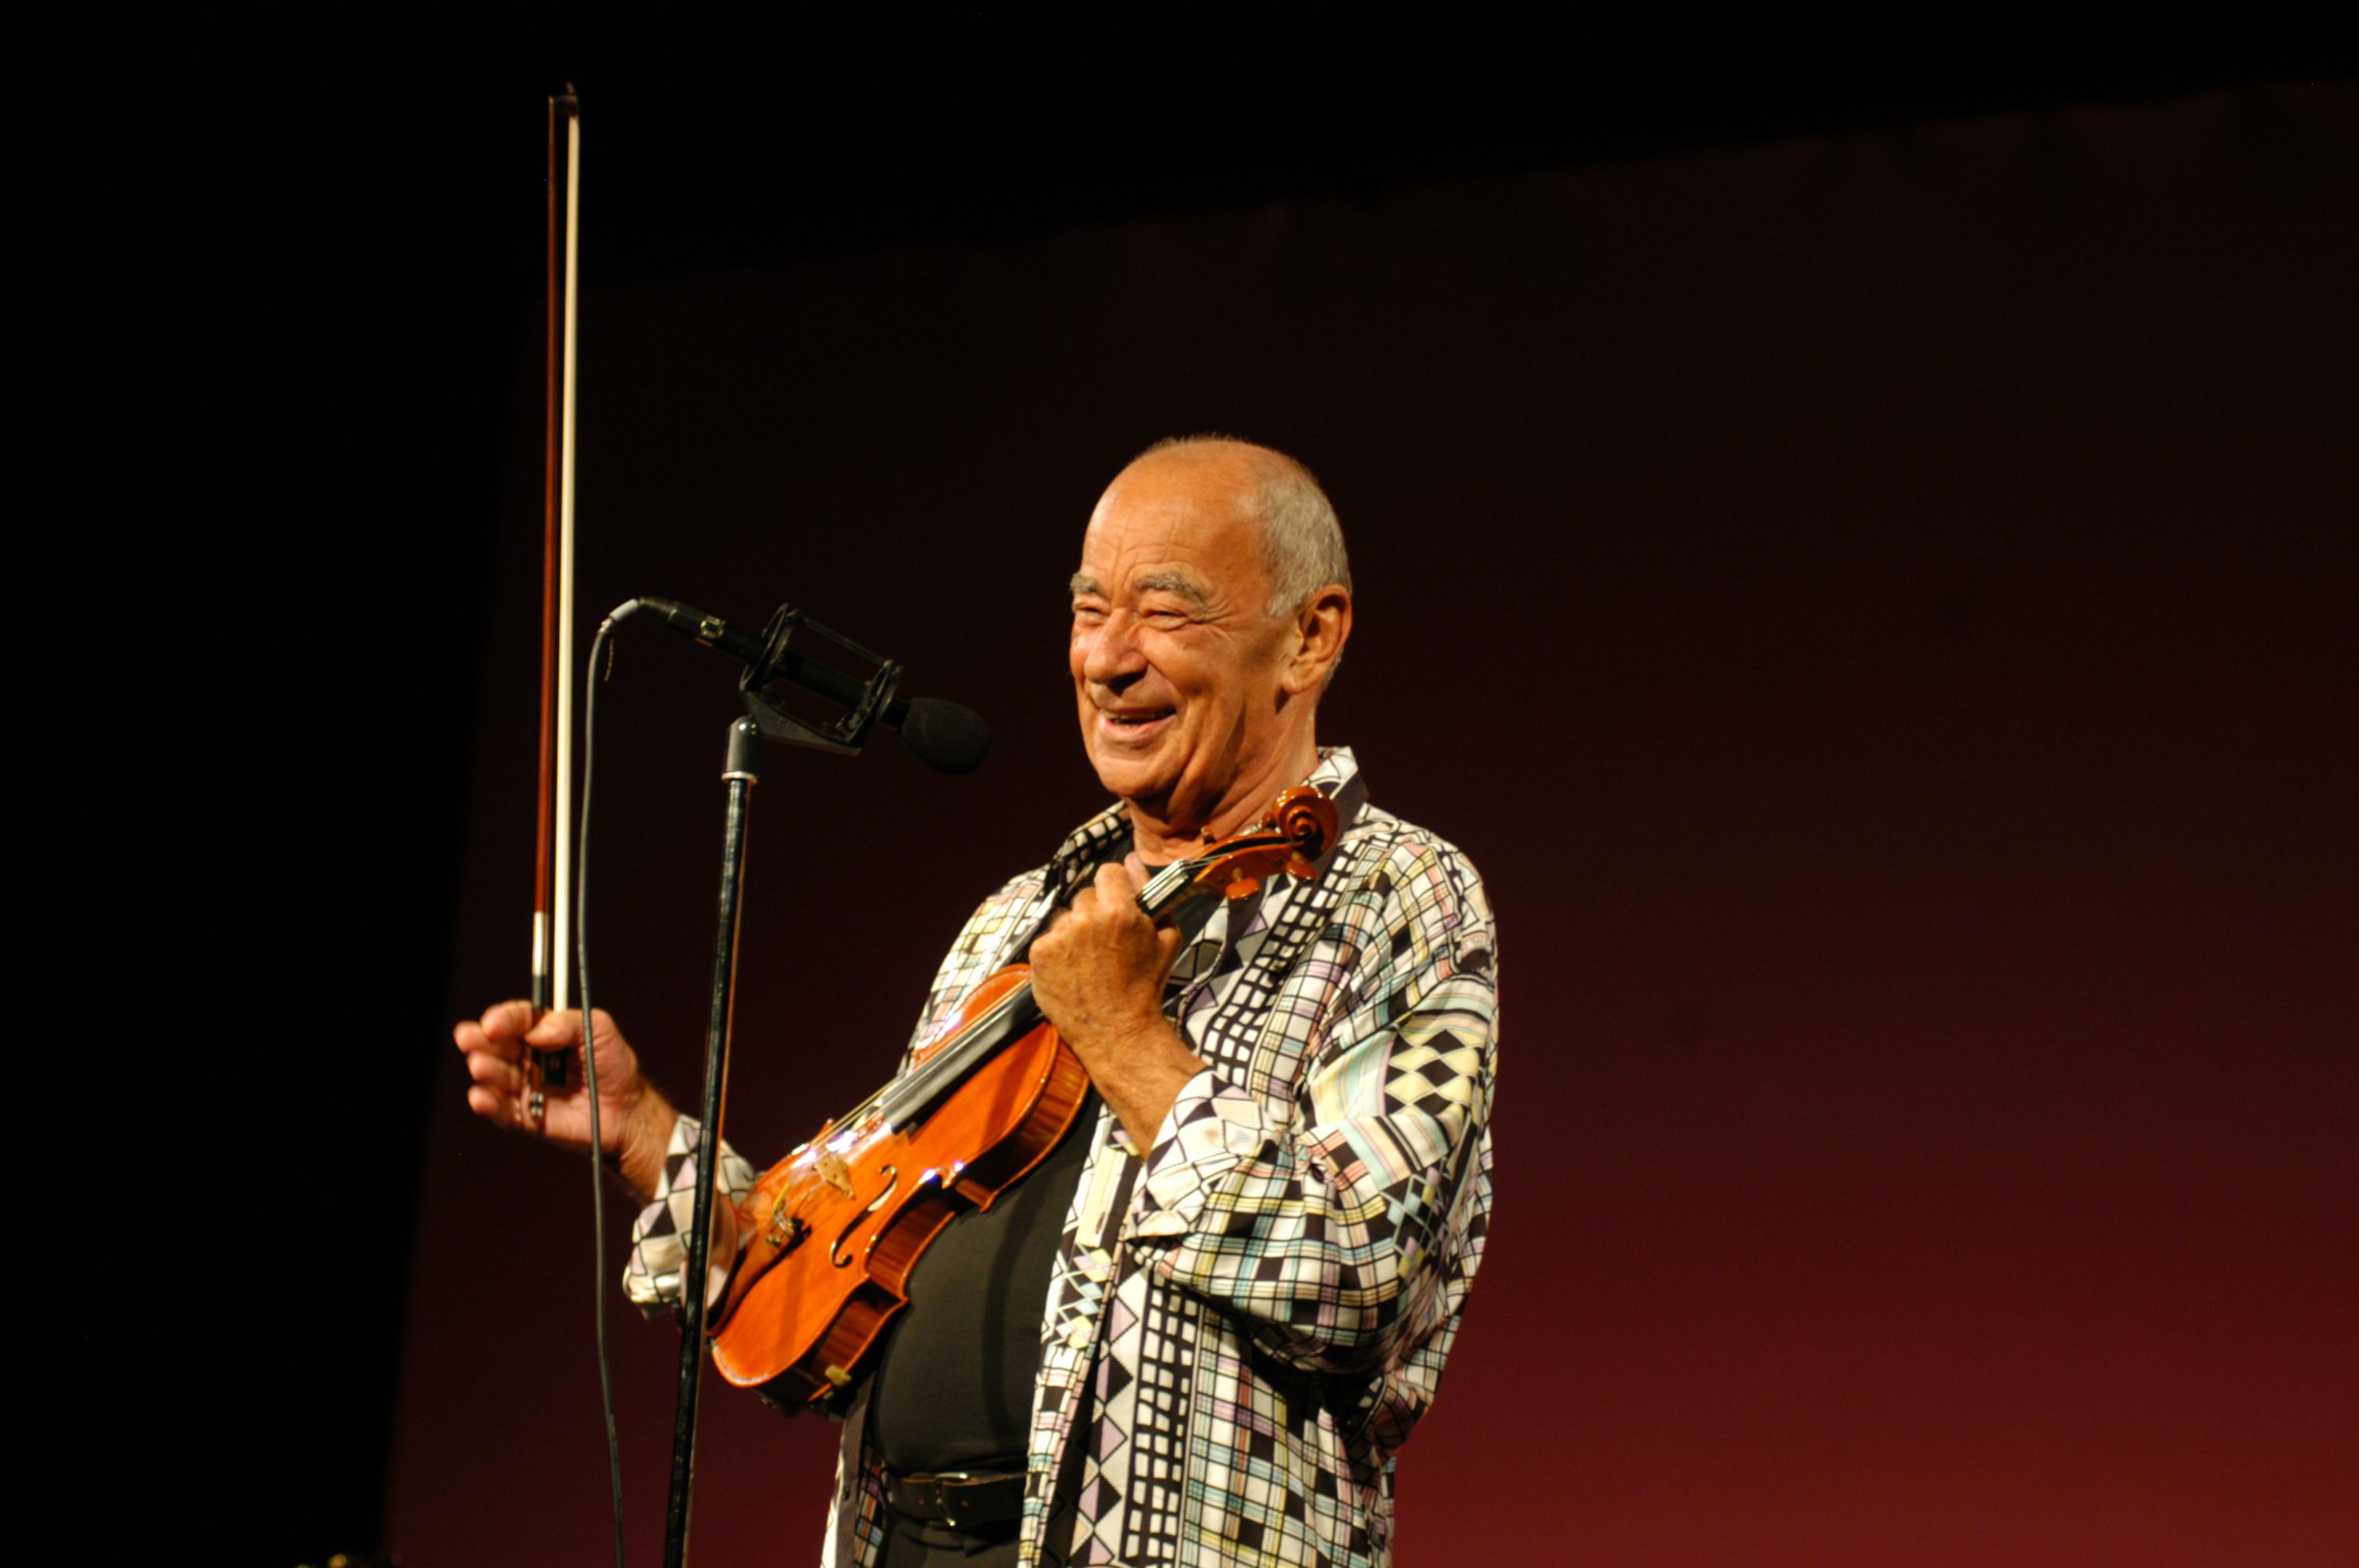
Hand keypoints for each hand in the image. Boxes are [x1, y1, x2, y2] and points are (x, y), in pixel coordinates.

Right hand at [453, 1002, 676, 1197]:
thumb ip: (569, 1023)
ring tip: (480, 1066)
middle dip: (481, 1040)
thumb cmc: (614, 1065)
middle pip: (497, 1045)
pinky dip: (488, 1104)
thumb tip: (536, 1031)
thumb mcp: (600, 1030)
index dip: (503, 1019)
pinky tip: (479, 1097)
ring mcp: (524, 1086)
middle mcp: (527, 1056)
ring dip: (485, 1069)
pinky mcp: (525, 1116)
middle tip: (468, 1038)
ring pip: (495, 1076)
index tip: (494, 1023)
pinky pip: (501, 1111)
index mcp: (543, 1031)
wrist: (627, 1110)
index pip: (517, 1019)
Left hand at [1029, 858, 1207, 1150]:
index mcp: (1119, 910)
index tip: (1117, 904)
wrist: (1118, 1033)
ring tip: (1087, 961)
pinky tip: (1071, 971)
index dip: (1115, 887)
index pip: (1108, 872)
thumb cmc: (1146, 986)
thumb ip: (1150, 893)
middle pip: (1085, 896)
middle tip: (1104, 942)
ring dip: (1073, 932)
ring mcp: (1058, 936)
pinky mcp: (1038, 955)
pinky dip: (1057, 952)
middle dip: (1094, 912)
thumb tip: (1131, 859)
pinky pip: (1047, 939)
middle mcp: (1085, 918)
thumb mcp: (1166, 938)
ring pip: (1064, 918)